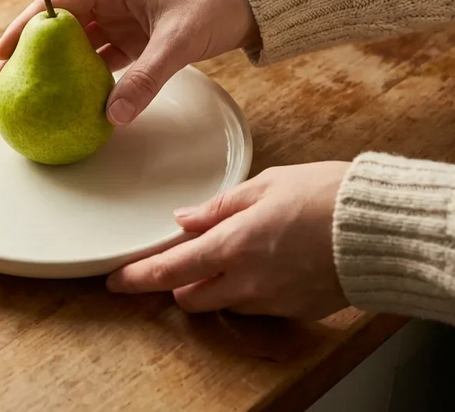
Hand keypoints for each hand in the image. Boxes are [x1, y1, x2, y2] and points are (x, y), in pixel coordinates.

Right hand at [0, 0, 257, 125]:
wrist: (250, 0)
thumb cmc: (215, 3)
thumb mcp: (178, 40)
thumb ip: (146, 78)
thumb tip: (114, 116)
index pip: (57, 3)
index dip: (25, 27)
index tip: (1, 52)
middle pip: (60, 27)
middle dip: (32, 53)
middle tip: (5, 82)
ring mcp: (124, 19)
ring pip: (79, 45)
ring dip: (56, 68)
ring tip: (31, 93)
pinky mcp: (137, 38)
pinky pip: (104, 58)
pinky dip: (88, 77)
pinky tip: (74, 97)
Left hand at [106, 162, 351, 319]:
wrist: (379, 227)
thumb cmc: (324, 195)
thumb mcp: (264, 185)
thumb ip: (217, 208)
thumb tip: (183, 219)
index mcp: (232, 244)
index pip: (169, 270)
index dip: (137, 278)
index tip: (116, 281)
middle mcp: (246, 281)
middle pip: (190, 296)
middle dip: (180, 280)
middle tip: (189, 255)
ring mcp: (271, 300)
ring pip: (222, 303)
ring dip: (215, 285)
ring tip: (237, 252)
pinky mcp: (294, 310)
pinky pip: (256, 306)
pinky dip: (247, 289)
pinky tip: (267, 263)